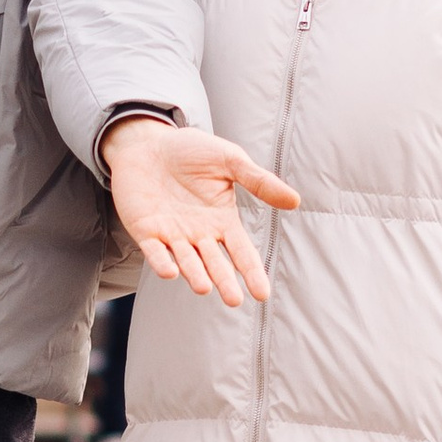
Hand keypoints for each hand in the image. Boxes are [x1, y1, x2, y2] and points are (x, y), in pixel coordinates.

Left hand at [100, 118, 298, 308]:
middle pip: (215, 263)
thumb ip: (259, 181)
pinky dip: (161, 261)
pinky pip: (154, 250)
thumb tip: (295, 200)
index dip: (251, 272)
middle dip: (224, 281)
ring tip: (204, 287)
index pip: (241, 252)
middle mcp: (199, 234)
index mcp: (222, 221)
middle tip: (234, 300)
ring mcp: (172, 234)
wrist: (147, 142)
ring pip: (186, 260)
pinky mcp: (146, 230)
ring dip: (194, 274)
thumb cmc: (190, 151)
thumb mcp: (230, 161)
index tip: (262, 294)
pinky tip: (170, 272)